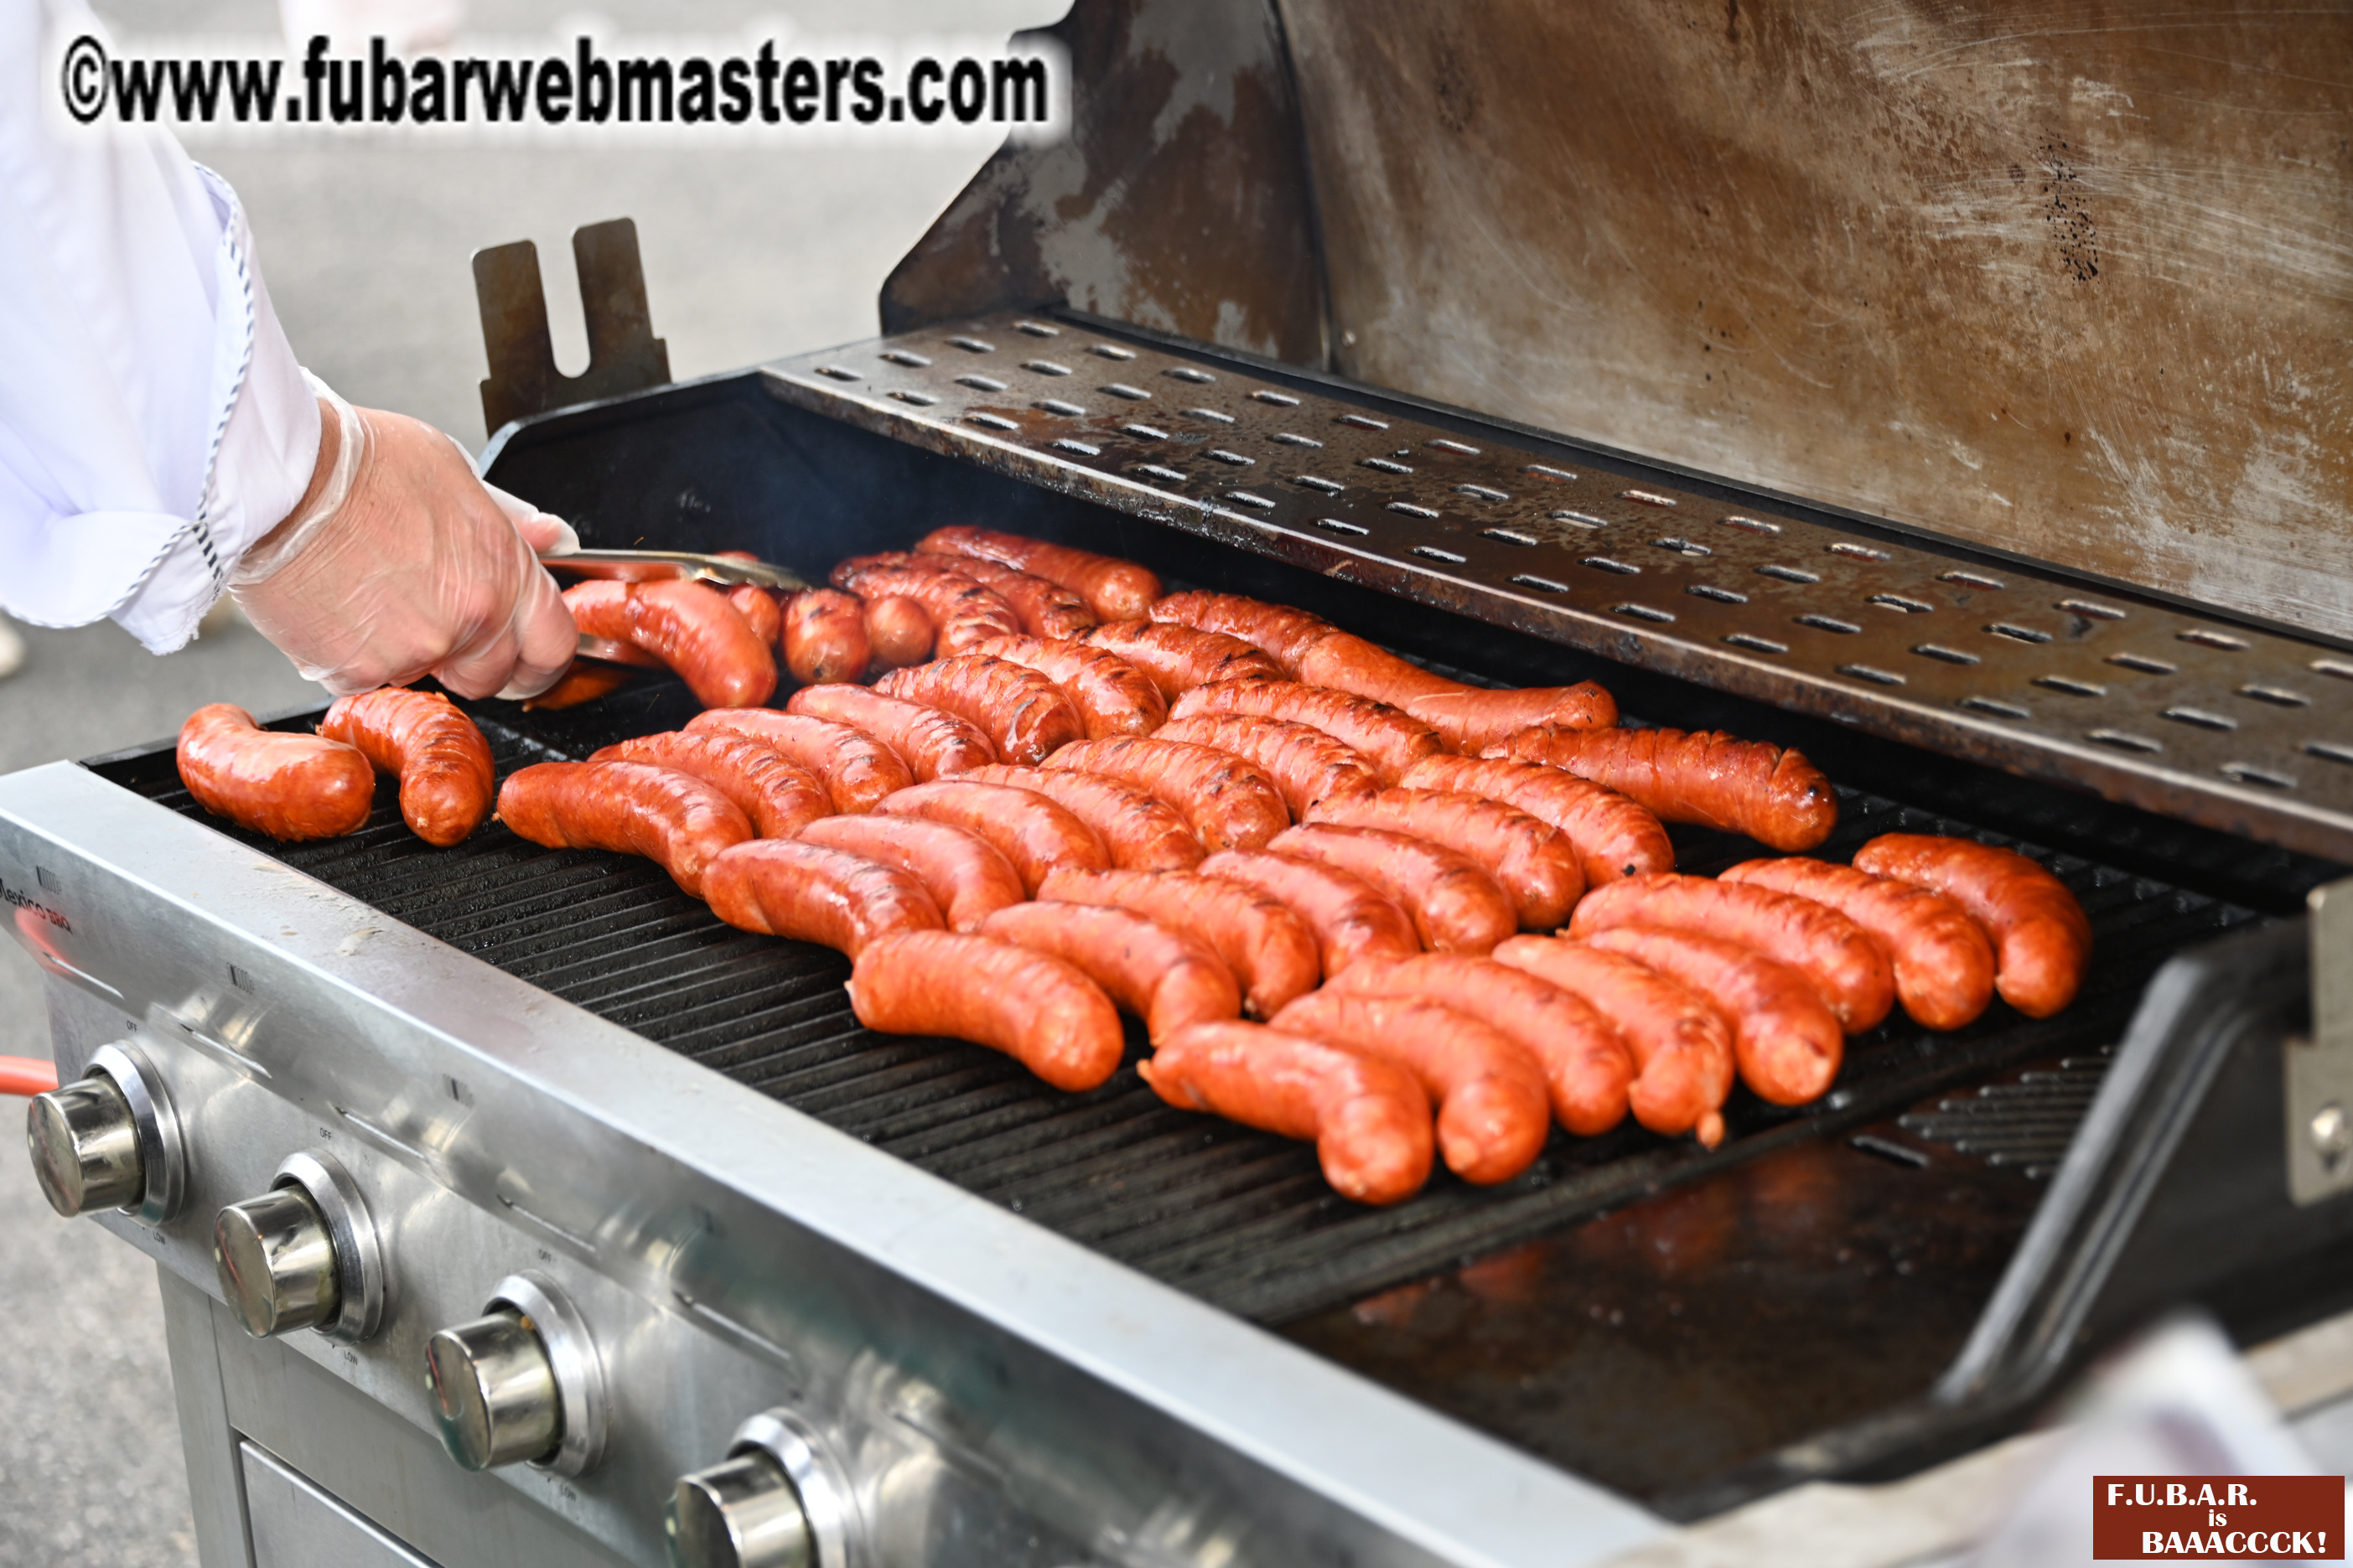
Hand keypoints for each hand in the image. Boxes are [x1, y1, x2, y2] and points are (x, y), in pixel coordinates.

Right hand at [233, 398, 577, 698]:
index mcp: (502, 570)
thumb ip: (508, 519)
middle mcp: (469, 617)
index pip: (554, 644)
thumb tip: (555, 538)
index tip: (527, 657)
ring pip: (425, 675)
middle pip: (494, 677)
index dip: (541, 657)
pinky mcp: (356, 671)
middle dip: (472, 660)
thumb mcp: (452, 471)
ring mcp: (414, 650)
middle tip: (432, 618)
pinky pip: (366, 680)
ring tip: (371, 592)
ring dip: (406, 651)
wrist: (272, 478)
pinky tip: (335, 606)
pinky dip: (352, 656)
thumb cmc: (353, 464)